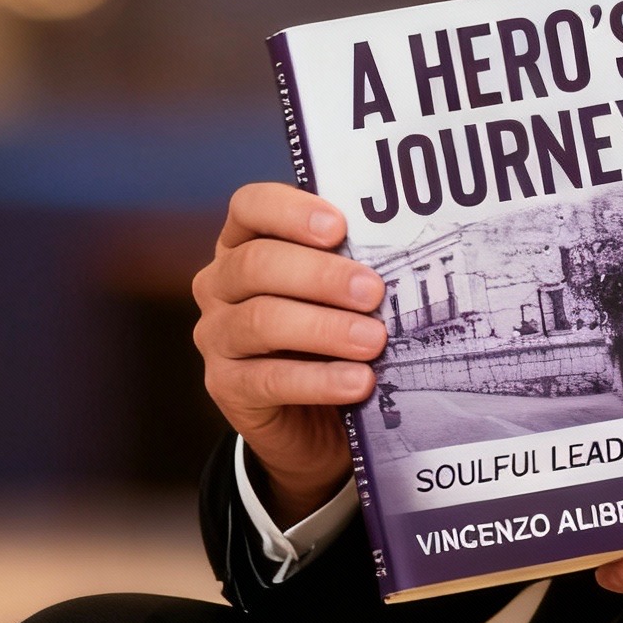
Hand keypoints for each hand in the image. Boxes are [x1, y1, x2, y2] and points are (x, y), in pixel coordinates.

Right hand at [192, 183, 385, 522]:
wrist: (316, 416)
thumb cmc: (332, 335)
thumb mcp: (341, 293)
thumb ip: (356, 265)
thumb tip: (406, 251)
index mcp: (245, 242)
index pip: (250, 206)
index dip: (290, 211)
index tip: (338, 227)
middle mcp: (220, 284)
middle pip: (257, 263)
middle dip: (321, 275)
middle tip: (373, 292)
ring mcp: (217, 336)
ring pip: (261, 321)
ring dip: (324, 328)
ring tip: (373, 340)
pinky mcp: (226, 387)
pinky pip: (268, 379)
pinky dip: (319, 380)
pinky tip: (358, 381)